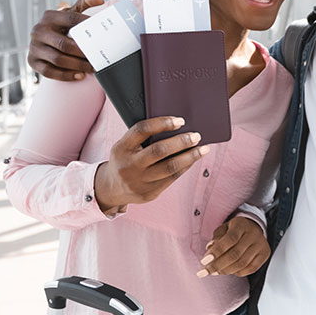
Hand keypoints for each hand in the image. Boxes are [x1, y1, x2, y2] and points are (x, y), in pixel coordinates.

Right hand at [27, 0, 104, 80]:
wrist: (46, 40)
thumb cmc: (64, 26)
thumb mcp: (72, 13)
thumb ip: (86, 2)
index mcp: (49, 16)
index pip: (71, 19)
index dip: (87, 25)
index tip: (101, 33)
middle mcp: (38, 30)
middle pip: (64, 44)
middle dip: (83, 53)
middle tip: (98, 58)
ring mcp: (34, 47)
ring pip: (58, 59)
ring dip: (77, 65)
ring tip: (92, 68)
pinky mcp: (32, 61)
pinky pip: (49, 71)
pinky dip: (66, 75)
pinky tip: (79, 75)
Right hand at [93, 116, 208, 211]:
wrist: (111, 188)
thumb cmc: (125, 159)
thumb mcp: (125, 145)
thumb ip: (143, 136)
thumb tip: (176, 125)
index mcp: (121, 148)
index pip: (142, 130)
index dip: (162, 123)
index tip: (180, 121)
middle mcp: (129, 166)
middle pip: (159, 151)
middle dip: (181, 142)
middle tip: (196, 136)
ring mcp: (139, 182)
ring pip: (170, 167)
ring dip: (190, 157)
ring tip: (203, 149)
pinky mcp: (149, 193)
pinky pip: (172, 178)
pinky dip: (185, 167)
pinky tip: (193, 160)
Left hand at [197, 215, 269, 277]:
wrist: (254, 227)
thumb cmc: (234, 230)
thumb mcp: (223, 229)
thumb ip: (216, 238)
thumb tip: (209, 249)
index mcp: (241, 225)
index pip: (229, 239)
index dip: (216, 252)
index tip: (204, 261)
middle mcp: (253, 234)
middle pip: (235, 254)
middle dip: (217, 265)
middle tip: (205, 271)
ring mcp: (261, 244)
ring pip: (242, 263)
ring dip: (226, 270)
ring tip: (214, 272)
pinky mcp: (265, 253)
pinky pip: (251, 268)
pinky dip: (238, 272)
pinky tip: (229, 271)